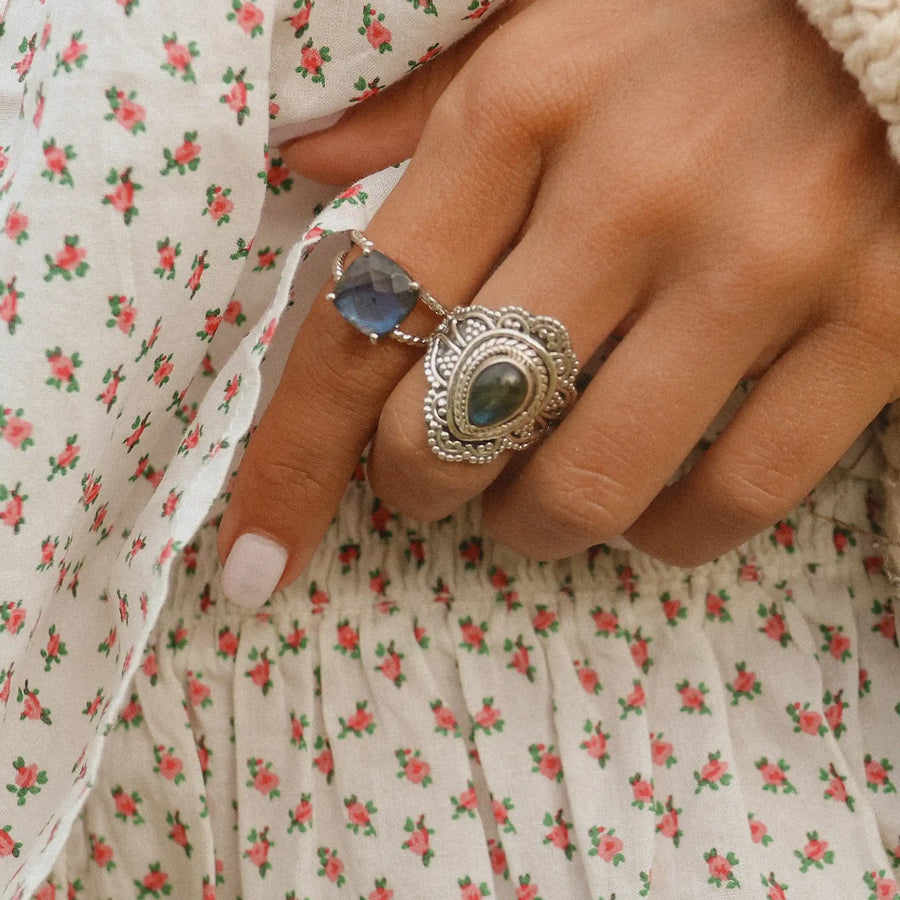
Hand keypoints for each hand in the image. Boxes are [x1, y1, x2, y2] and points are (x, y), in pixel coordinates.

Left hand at [217, 0, 899, 605]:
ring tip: (534, 500)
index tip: (254, 563)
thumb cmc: (698, 18)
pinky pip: (733, 499)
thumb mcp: (546, 24)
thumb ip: (423, 105)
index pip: (359, 326)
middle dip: (420, 486)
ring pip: (588, 487)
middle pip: (456, 427)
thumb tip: (312, 170)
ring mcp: (769, 261)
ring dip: (531, 524)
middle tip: (431, 476)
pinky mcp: (882, 324)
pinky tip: (648, 507)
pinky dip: (665, 533)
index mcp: (526, 105)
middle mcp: (639, 185)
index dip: (291, 466)